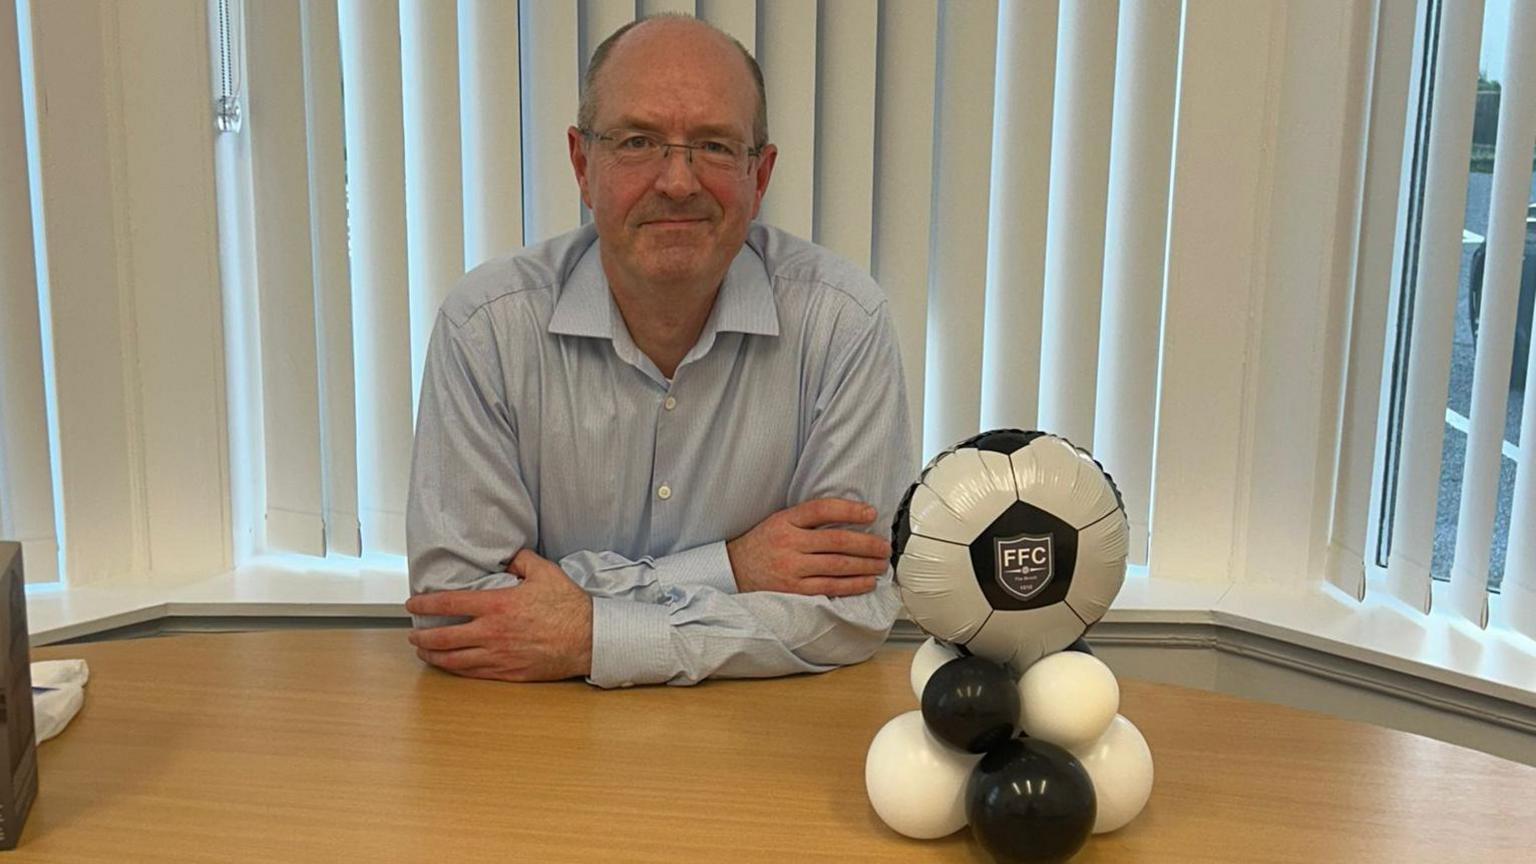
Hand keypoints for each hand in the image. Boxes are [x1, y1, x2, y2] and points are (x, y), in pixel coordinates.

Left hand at [405, 549, 593, 681]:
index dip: (425, 604)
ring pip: (454, 660)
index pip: (449, 604)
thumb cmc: (569, 607)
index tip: (413, 604)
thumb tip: (507, 556)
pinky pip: (473, 673)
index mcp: (498, 606)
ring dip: (433, 656)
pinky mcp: (508, 672)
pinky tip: (450, 665)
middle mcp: (492, 633)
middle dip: (422, 636)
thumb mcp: (545, 572)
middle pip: (443, 637)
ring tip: (423, 652)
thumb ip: (521, 560)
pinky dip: (455, 669)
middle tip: (413, 633)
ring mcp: (498, 656)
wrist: (589, 640)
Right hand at [726, 498, 891, 596]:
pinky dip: (852, 585)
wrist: (733, 571)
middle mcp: (789, 543)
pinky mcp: (794, 590)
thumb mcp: (779, 521)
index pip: (821, 510)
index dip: (849, 510)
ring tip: (881, 564)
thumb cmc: (763, 544)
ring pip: (837, 565)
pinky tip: (867, 582)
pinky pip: (830, 587)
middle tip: (885, 546)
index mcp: (785, 521)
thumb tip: (849, 519)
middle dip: (867, 544)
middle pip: (836, 541)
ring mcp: (791, 568)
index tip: (871, 513)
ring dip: (865, 565)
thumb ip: (808, 519)